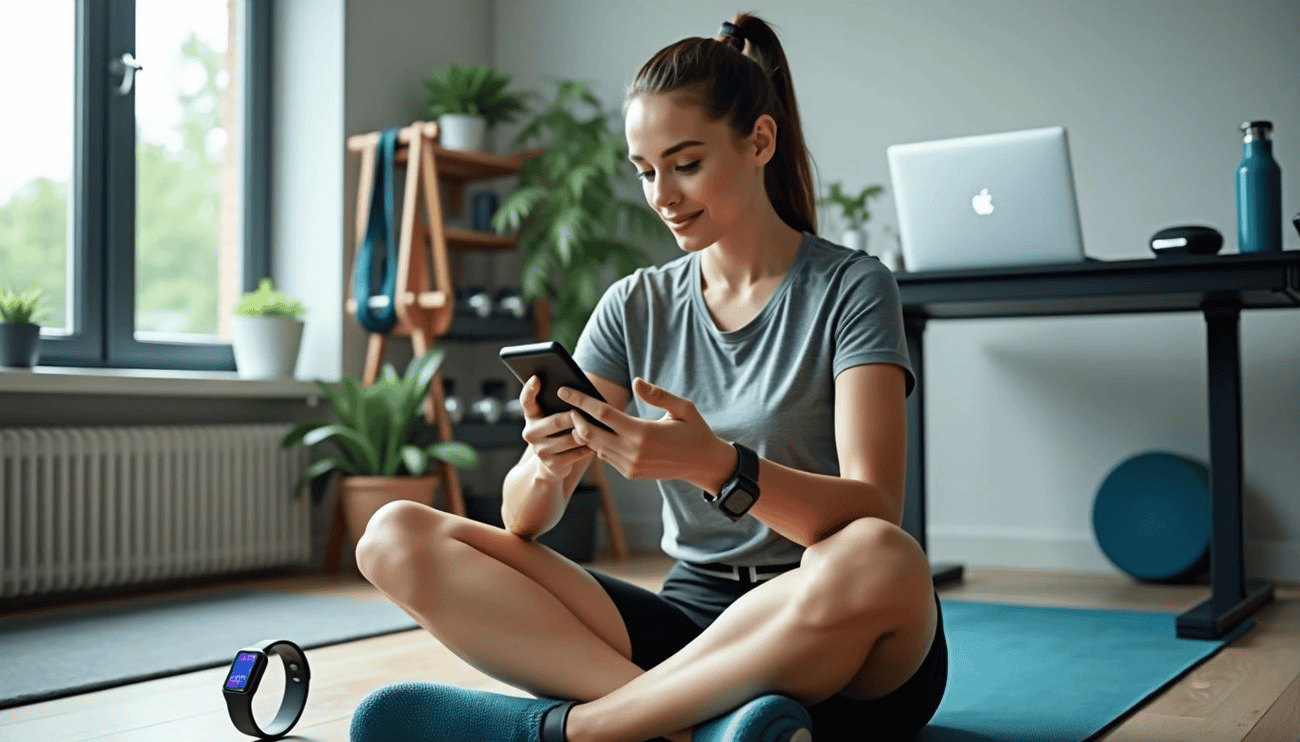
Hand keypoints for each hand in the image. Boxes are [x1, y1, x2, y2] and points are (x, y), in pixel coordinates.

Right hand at [519, 376, 594, 482]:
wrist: (552, 464)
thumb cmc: (559, 432)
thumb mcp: (555, 416)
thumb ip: (560, 404)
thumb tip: (578, 391)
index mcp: (531, 417)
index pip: (526, 400)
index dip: (529, 389)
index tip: (536, 377)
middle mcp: (530, 433)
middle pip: (556, 421)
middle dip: (574, 416)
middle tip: (588, 411)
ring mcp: (539, 450)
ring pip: (569, 438)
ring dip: (585, 433)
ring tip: (598, 427)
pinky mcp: (551, 464)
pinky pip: (575, 453)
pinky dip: (587, 448)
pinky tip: (596, 444)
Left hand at [559, 377, 733, 491]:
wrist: (703, 464)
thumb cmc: (694, 431)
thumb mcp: (683, 408)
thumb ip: (658, 395)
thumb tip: (636, 381)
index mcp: (643, 433)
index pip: (602, 414)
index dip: (581, 401)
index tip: (565, 390)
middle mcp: (632, 452)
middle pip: (590, 433)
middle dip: (575, 417)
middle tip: (569, 404)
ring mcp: (629, 465)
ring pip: (594, 447)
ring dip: (583, 431)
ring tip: (577, 415)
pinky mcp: (630, 473)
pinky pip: (604, 456)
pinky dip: (595, 443)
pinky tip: (594, 430)